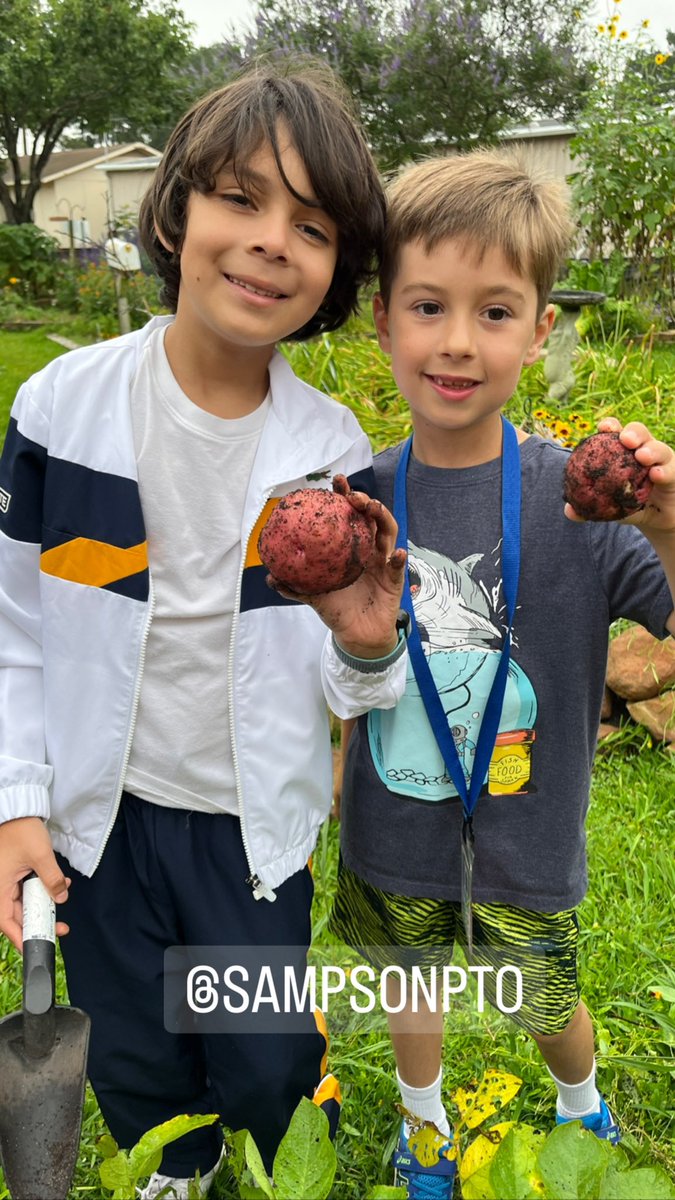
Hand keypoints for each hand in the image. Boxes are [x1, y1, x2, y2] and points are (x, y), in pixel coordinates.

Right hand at [0, 817, 69, 950]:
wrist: (19, 808)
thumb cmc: (22, 829)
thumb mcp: (40, 855)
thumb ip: (52, 879)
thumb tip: (61, 898)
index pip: (6, 922)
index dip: (20, 937)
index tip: (35, 947)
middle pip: (17, 915)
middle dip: (39, 921)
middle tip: (59, 928)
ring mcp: (6, 880)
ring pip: (24, 902)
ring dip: (43, 904)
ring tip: (62, 902)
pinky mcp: (14, 873)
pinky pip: (27, 889)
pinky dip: (42, 889)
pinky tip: (60, 884)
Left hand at [268, 475, 406, 656]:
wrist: (357, 635)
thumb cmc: (337, 610)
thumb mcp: (314, 597)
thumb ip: (295, 587)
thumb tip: (270, 577)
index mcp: (350, 548)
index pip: (349, 515)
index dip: (344, 496)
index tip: (336, 482)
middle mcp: (368, 550)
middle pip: (370, 517)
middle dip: (364, 501)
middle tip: (353, 496)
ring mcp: (383, 563)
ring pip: (388, 533)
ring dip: (382, 518)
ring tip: (373, 509)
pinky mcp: (395, 580)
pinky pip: (397, 568)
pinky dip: (398, 560)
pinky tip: (394, 554)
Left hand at [565, 418, 674, 532]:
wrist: (656, 520)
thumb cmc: (629, 506)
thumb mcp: (607, 508)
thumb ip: (587, 508)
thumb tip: (569, 511)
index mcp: (622, 452)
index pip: (615, 432)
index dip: (610, 426)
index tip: (603, 428)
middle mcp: (642, 450)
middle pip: (639, 432)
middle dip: (633, 432)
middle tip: (625, 440)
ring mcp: (661, 459)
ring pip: (659, 448)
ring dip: (651, 450)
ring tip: (642, 457)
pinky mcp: (674, 472)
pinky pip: (670, 469)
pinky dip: (663, 471)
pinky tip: (656, 475)